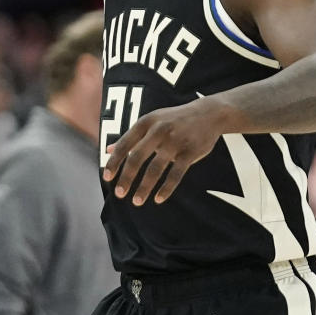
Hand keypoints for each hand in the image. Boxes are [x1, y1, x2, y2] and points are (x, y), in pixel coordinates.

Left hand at [102, 98, 223, 204]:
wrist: (208, 114)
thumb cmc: (174, 119)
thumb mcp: (151, 122)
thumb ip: (130, 137)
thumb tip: (107, 150)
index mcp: (146, 122)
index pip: (125, 144)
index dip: (115, 162)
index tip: (106, 177)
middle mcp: (159, 130)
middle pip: (137, 157)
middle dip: (126, 177)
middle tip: (119, 193)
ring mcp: (176, 141)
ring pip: (156, 168)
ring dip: (144, 187)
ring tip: (136, 201)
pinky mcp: (190, 152)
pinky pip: (176, 174)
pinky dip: (166, 188)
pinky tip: (158, 199)